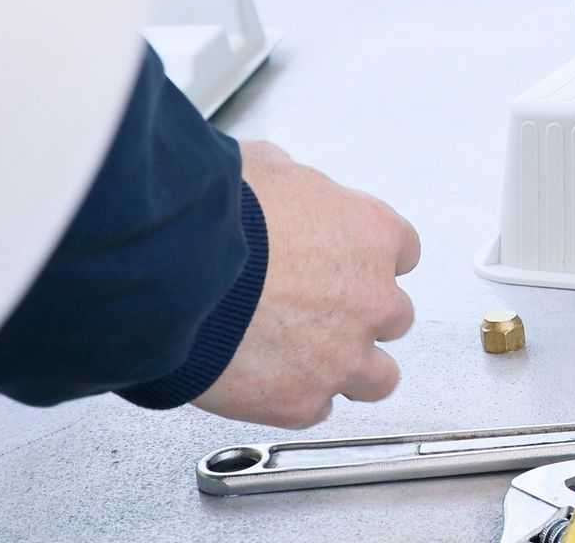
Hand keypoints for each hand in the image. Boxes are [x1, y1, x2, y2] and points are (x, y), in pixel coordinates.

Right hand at [192, 141, 420, 428]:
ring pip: (377, 376)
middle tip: (315, 313)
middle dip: (357, 315)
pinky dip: (296, 399)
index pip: (401, 254)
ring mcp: (343, 355)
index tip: (341, 268)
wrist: (174, 273)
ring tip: (306, 359)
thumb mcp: (264, 167)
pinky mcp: (302, 400)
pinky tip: (269, 383)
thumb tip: (279, 178)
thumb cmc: (215, 218)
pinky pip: (318, 409)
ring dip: (347, 367)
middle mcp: (373, 298)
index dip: (364, 263)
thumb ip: (291, 183)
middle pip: (392, 315)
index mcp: (374, 235)